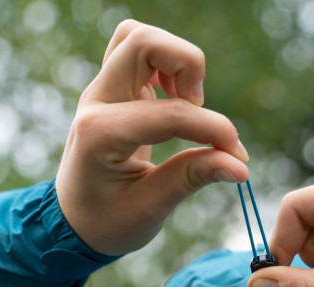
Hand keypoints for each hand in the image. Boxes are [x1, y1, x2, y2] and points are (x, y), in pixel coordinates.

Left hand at [55, 20, 248, 256]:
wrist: (72, 223)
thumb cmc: (107, 222)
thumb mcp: (151, 208)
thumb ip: (193, 178)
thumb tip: (241, 166)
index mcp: (100, 135)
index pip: (170, 113)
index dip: (214, 129)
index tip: (236, 155)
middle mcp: (95, 103)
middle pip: (142, 41)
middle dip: (187, 65)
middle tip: (198, 107)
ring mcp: (101, 91)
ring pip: (136, 35)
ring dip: (173, 58)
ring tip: (187, 101)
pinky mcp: (111, 89)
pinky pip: (136, 50)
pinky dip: (164, 61)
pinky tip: (176, 97)